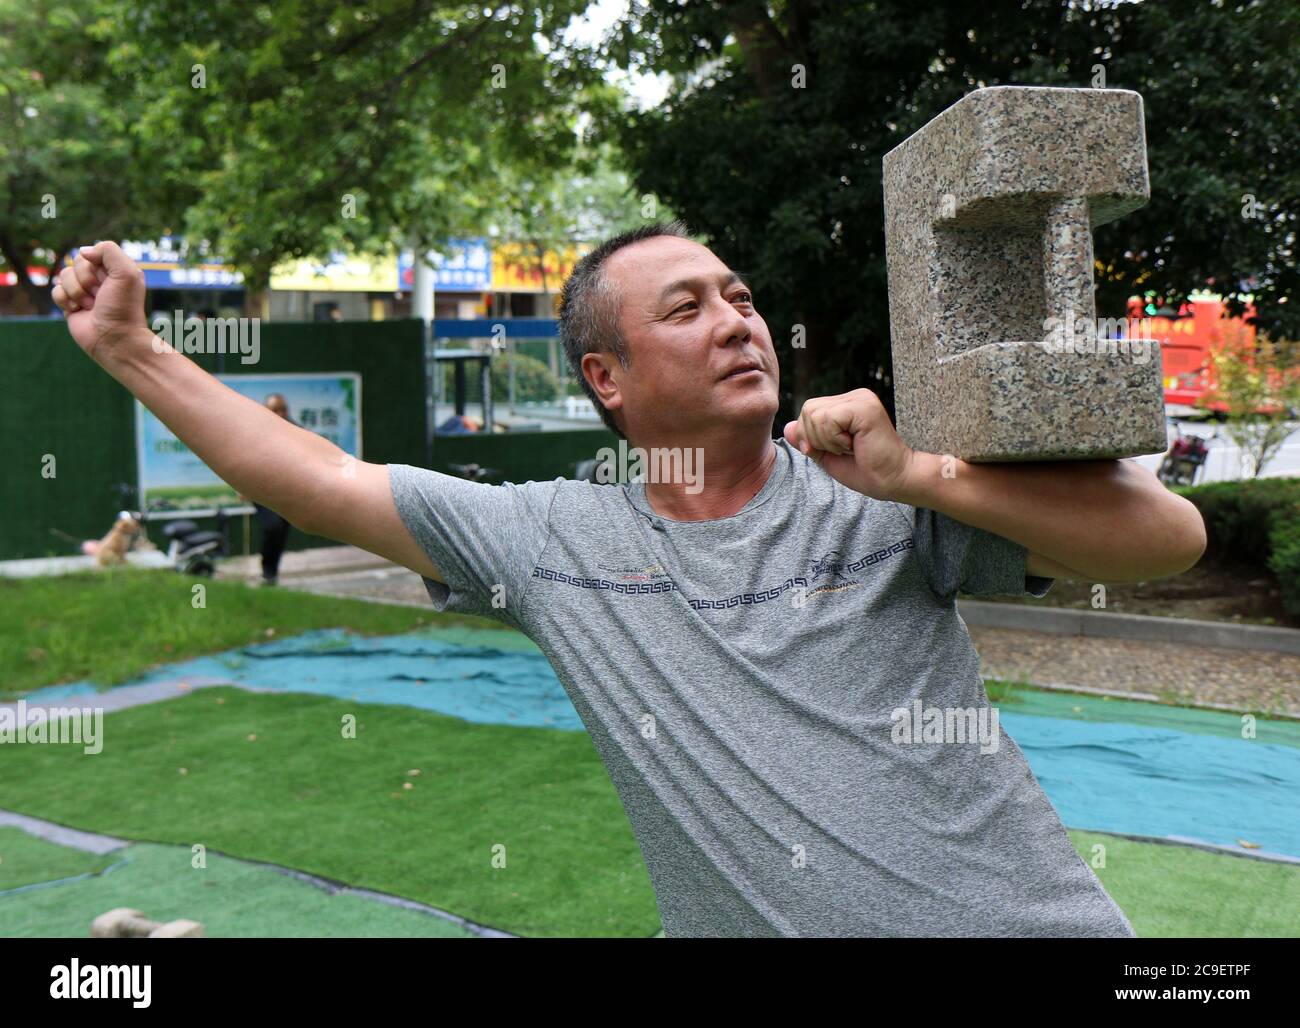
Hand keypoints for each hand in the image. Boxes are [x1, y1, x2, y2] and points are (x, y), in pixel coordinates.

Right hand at [51, 242, 147, 362]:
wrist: (114, 339)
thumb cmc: (123, 307)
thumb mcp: (127, 273)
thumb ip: (108, 251)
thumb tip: (83, 251)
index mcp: (115, 270)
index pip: (91, 253)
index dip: (95, 267)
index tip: (108, 282)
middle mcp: (99, 279)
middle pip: (76, 263)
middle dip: (86, 280)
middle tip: (100, 296)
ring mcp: (84, 291)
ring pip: (63, 275)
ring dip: (76, 292)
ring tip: (91, 306)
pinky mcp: (70, 304)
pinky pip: (55, 291)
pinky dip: (64, 300)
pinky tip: (77, 311)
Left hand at [783, 388, 915, 500]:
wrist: (896, 481)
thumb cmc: (869, 471)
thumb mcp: (829, 457)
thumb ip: (809, 441)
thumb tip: (787, 427)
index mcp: (847, 404)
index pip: (809, 411)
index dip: (811, 436)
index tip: (838, 450)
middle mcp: (855, 396)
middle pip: (808, 410)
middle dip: (817, 438)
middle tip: (846, 449)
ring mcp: (861, 399)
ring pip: (814, 414)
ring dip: (827, 441)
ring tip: (852, 447)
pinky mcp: (864, 407)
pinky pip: (827, 420)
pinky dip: (834, 440)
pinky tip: (855, 445)